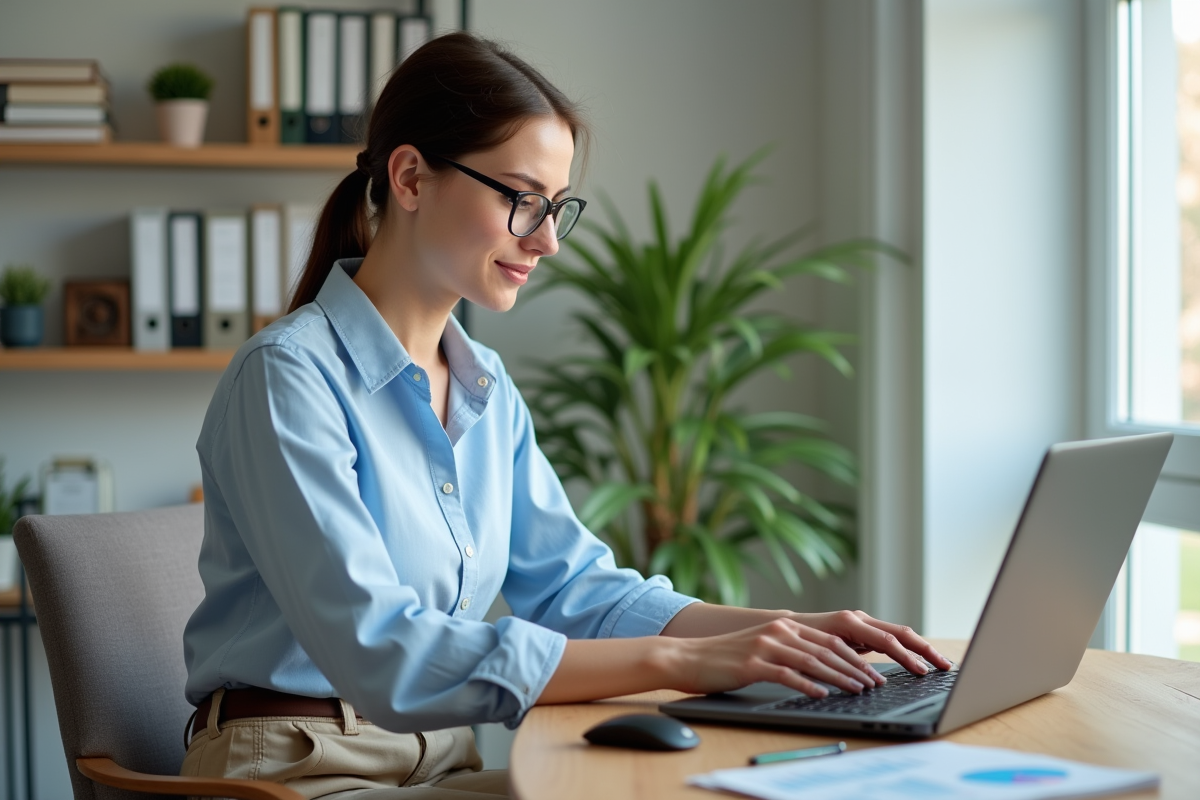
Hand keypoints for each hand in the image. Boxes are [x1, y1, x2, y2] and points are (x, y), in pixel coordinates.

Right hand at [670, 617, 890, 698]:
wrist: (687, 657)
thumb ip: (789, 651)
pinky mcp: (752, 664)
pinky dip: (807, 685)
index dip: (853, 656)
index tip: (872, 672)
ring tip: (858, 690)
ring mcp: (764, 646)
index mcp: (783, 625)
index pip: (828, 640)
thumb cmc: (724, 658)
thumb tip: (822, 668)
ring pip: (811, 661)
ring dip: (839, 677)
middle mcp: (777, 631)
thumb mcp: (762, 648)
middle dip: (854, 667)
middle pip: (825, 648)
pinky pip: (786, 674)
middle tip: (874, 683)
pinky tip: (822, 694)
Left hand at [792, 610, 953, 675]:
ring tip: (941, 665)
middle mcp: (860, 619)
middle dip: (925, 650)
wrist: (788, 628)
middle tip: (945, 667)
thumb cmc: (799, 642)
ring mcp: (864, 623)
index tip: (923, 672)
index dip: (907, 657)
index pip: (888, 640)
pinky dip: (909, 649)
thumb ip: (841, 661)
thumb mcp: (818, 654)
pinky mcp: (865, 631)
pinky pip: (892, 639)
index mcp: (851, 622)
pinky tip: (921, 662)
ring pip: (900, 635)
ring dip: (922, 649)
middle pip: (901, 633)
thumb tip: (867, 679)